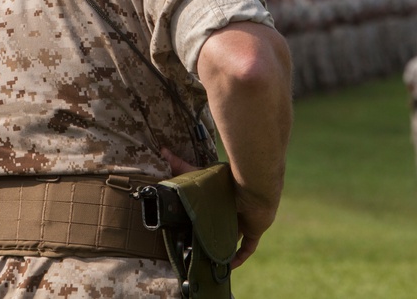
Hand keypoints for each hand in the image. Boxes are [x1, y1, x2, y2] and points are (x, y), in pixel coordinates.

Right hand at [160, 148, 273, 269]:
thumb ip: (180, 164)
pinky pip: (248, 248)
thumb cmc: (228, 177)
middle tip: (196, 248)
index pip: (213, 211)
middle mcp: (235, 209)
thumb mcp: (199, 173)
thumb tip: (162, 149)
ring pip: (234, 238)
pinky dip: (239, 258)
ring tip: (208, 259)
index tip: (189, 232)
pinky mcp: (255, 230)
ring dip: (224, 247)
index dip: (203, 221)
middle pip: (223, 226)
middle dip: (211, 236)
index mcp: (223, 197)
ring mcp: (246, 220)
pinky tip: (228, 266)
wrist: (253, 183)